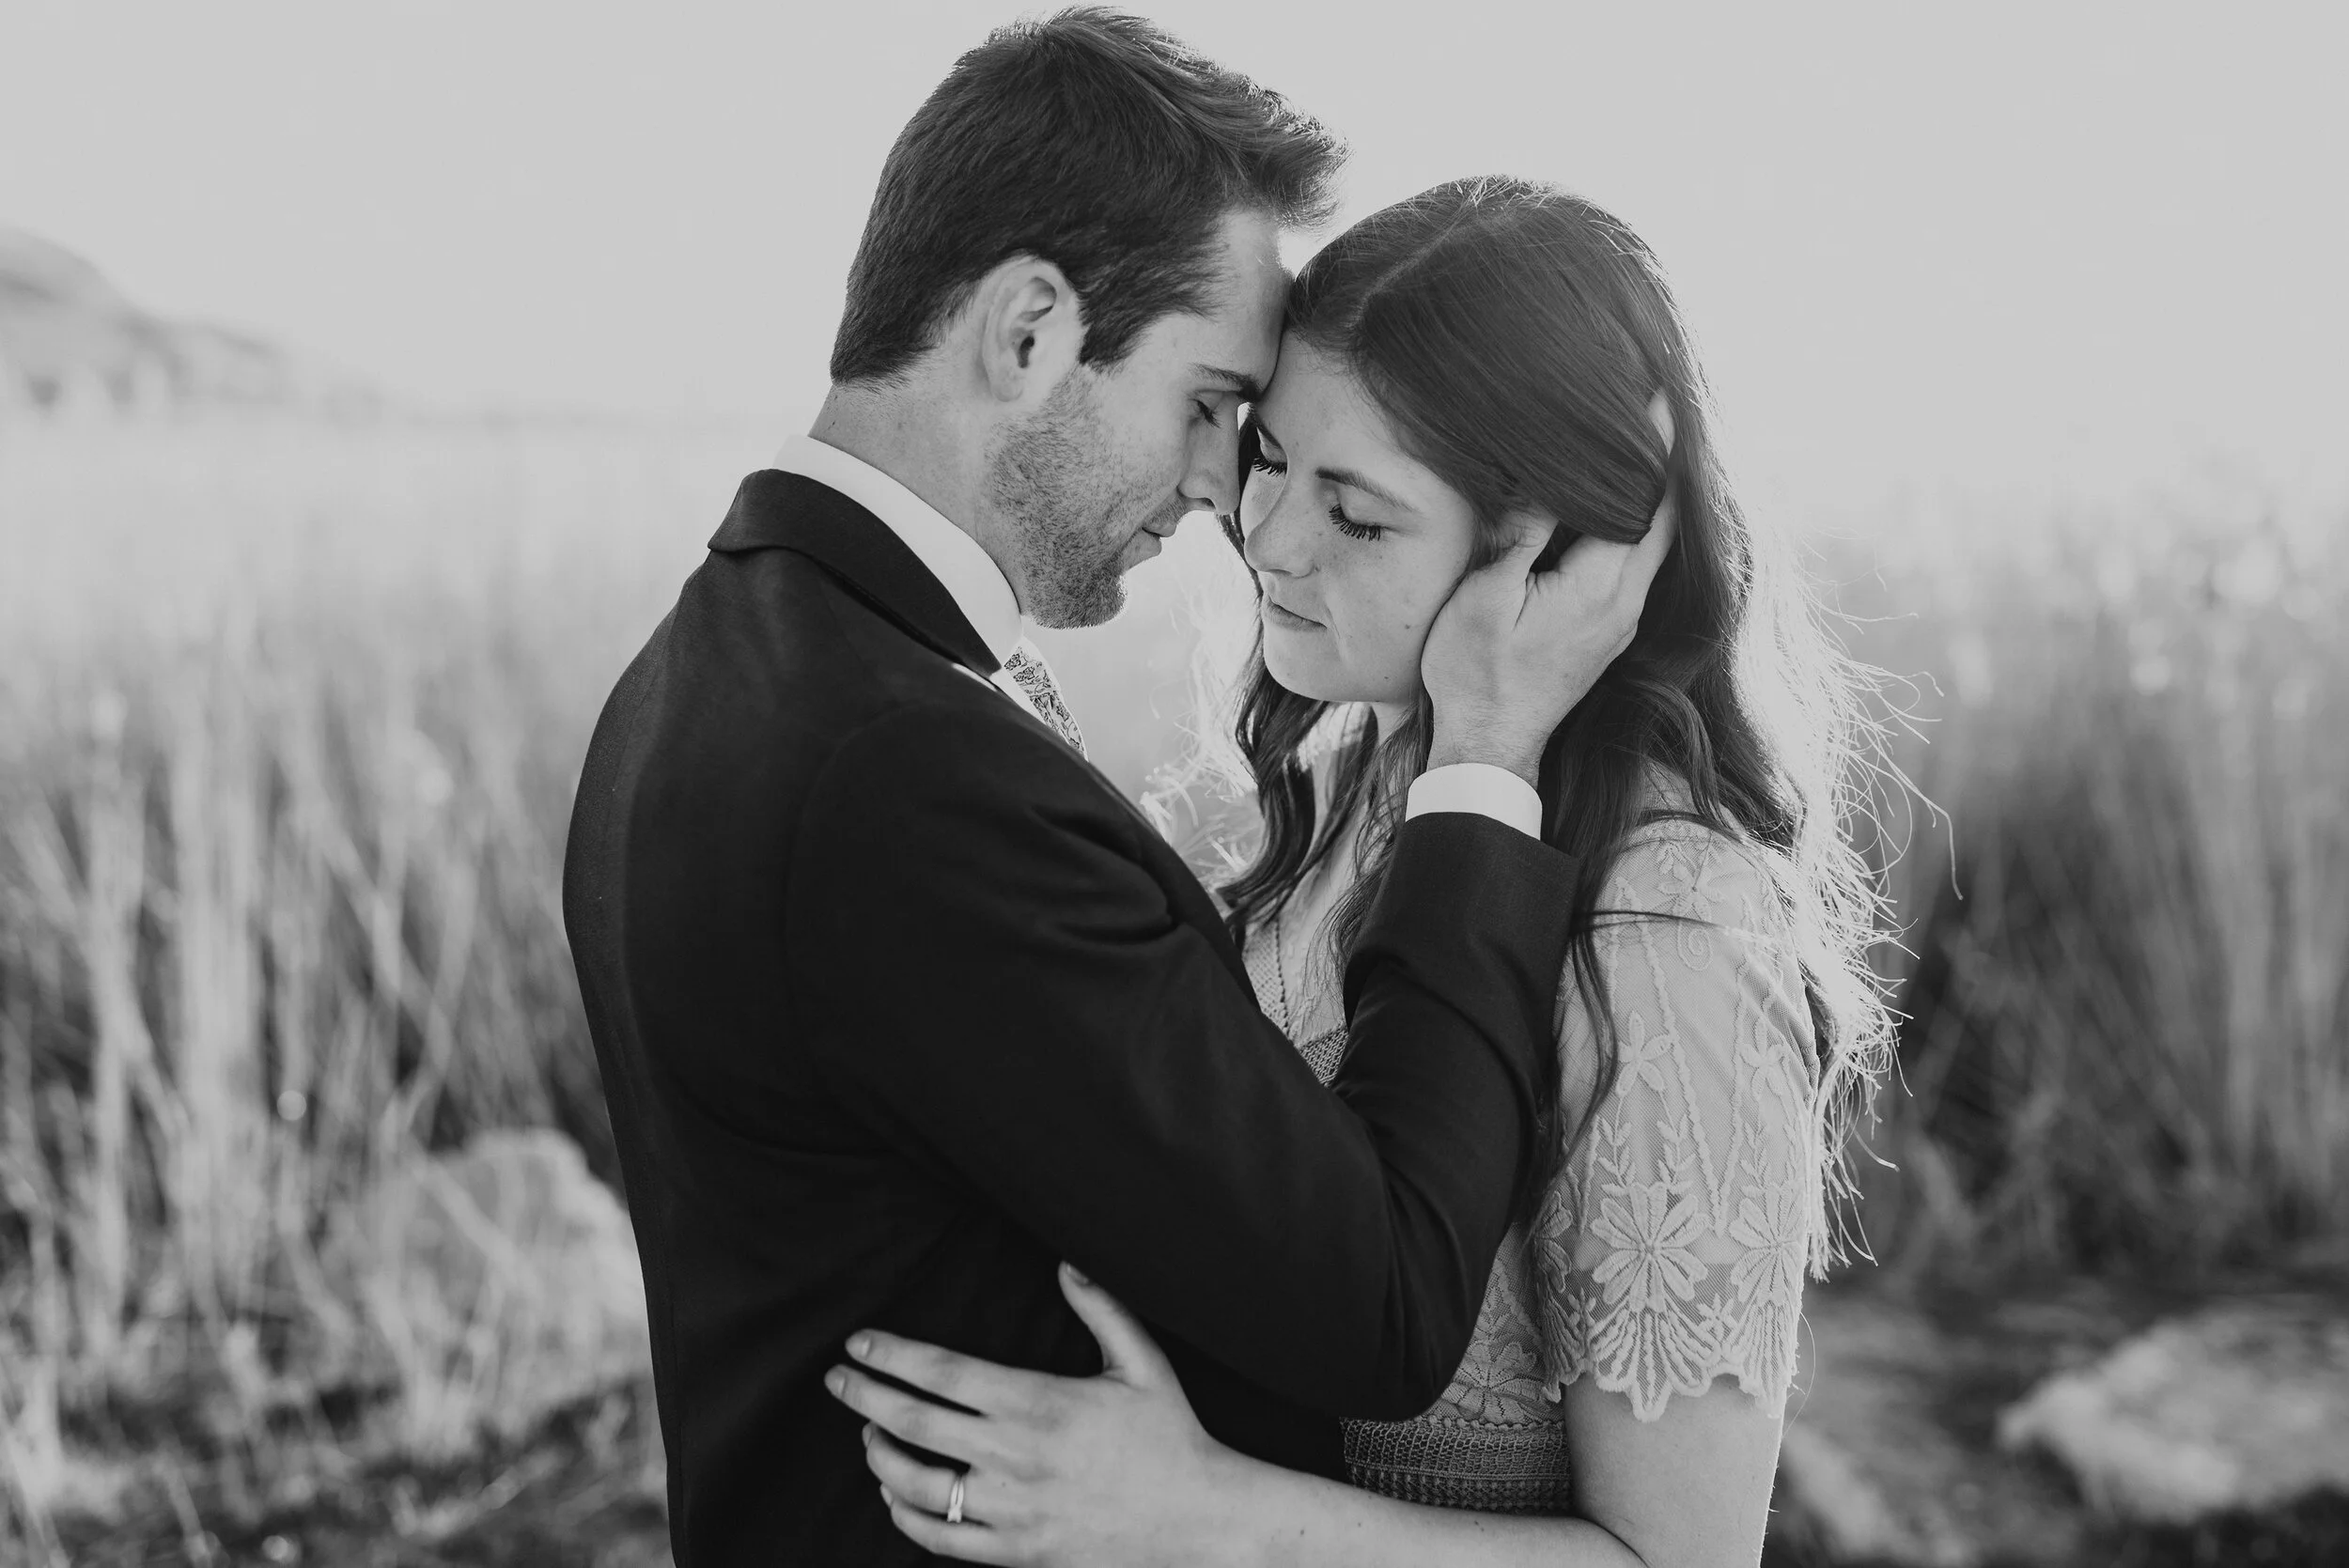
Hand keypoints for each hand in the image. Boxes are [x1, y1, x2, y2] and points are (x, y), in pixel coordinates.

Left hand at [825, 1264, 1242, 1566]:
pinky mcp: (1017, 1552)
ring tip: (869, 1434)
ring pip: (917, 1485)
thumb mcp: (1142, 1363)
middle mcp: (1015, 1456)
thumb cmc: (1171, 1436)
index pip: (943, 1372)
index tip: (858, 1343)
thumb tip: (1068, 1261)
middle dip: (865, 1396)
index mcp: (1038, 1402)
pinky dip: (907, 1516)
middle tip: (836, 1379)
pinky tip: (896, 1495)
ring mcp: (1012, 1509)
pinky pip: (943, 1539)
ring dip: (880, 1457)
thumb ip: (1102, 1308)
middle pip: (914, 1423)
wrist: (1199, 1522)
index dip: (892, 1355)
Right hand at [1420, 397, 1678, 784]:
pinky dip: (1639, 523)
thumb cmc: (1475, 674)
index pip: (1644, 498)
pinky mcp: (1608, 630)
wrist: (1488, 745)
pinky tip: (1619, 504)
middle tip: (1656, 404)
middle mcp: (1625, 601)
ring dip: (1653, 492)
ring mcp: (1620, 619)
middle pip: (1664, 515)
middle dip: (1664, 460)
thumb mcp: (1485, 598)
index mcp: (1600, 586)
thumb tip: (1547, 480)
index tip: (1660, 393)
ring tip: (1643, 443)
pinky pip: (1639, 561)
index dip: (1654, 444)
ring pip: (1654, 540)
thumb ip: (1523, 534)